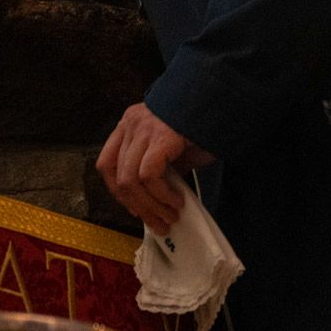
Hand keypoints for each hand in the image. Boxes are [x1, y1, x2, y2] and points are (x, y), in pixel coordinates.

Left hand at [97, 103, 213, 231]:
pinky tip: (176, 201)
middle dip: (139, 207)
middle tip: (159, 223)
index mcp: (129, 125)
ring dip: (151, 206)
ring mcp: (143, 128)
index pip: (107, 164)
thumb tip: (152, 201)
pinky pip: (149, 175)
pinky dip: (161, 194)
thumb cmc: (201, 128)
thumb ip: (158, 169)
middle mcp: (131, 124)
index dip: (119, 193)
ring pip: (131, 180)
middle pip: (118, 176)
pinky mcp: (160, 136)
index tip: (137, 210)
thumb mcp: (171, 151)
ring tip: (170, 216)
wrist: (223, 106)